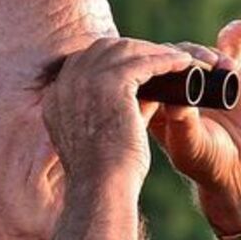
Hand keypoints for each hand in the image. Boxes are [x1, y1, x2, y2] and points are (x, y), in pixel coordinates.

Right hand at [42, 37, 193, 188]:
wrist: (101, 190)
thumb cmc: (105, 176)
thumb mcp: (104, 136)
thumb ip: (121, 111)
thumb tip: (151, 93)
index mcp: (56, 98)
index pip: (85, 63)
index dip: (113, 59)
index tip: (138, 65)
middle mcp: (65, 84)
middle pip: (104, 49)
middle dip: (135, 49)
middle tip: (162, 58)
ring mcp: (85, 81)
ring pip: (126, 51)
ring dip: (155, 52)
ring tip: (180, 59)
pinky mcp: (110, 84)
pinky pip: (144, 61)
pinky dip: (166, 60)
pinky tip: (184, 64)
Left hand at [147, 20, 240, 230]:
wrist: (236, 166)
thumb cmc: (205, 160)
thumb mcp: (190, 145)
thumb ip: (182, 122)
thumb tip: (175, 100)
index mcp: (153, 100)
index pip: (148, 70)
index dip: (159, 63)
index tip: (177, 68)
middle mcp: (173, 84)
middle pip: (170, 55)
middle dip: (187, 56)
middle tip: (204, 64)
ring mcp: (200, 76)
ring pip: (196, 51)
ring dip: (209, 53)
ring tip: (224, 66)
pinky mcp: (227, 71)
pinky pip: (228, 48)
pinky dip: (234, 36)